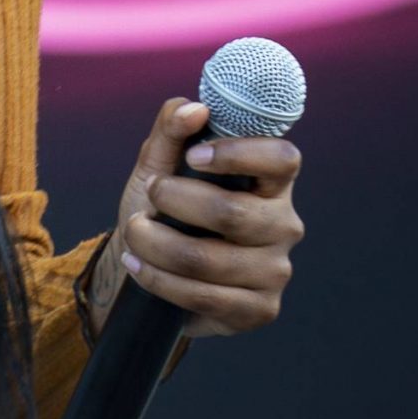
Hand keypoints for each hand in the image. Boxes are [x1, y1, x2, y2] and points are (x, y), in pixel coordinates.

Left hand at [87, 96, 305, 340]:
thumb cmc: (163, 208)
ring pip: (208, 259)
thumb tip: (192, 109)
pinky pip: (203, 296)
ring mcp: (275, 271)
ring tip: (134, 232)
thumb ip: (172, 131)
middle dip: (174, 201)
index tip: (194, 156)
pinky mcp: (259, 309)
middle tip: (150, 194)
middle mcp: (283, 225)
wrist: (150, 265)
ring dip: (155, 244)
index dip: (240, 153)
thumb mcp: (159, 165)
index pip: (283, 158)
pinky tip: (138, 266)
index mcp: (270, 183)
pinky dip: (158, 279)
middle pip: (232, 213)